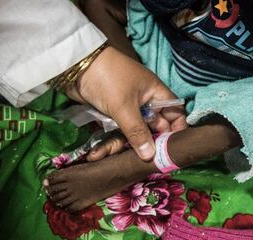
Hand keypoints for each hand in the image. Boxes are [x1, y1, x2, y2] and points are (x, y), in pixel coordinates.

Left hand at [66, 46, 186, 160]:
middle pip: (153, 129)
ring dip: (120, 145)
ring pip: (132, 134)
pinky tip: (96, 153)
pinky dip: (107, 142)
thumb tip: (150, 155)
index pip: (175, 113)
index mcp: (156, 94)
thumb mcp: (124, 107)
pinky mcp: (112, 115)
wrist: (76, 67)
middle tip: (139, 160)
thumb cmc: (108, 80)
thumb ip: (137, 132)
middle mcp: (145, 103)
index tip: (172, 150)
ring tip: (104, 152)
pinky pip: (116, 133)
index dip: (176, 130)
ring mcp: (128, 110)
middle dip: (145, 145)